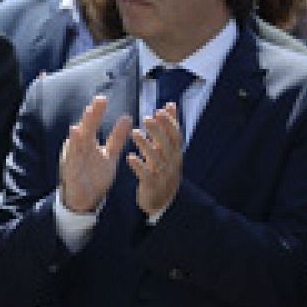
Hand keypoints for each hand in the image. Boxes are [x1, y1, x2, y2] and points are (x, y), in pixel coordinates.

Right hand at [59, 96, 131, 213]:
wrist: (85, 200)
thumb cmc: (95, 176)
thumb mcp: (110, 155)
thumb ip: (117, 137)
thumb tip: (128, 117)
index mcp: (88, 142)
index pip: (92, 124)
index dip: (96, 112)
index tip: (102, 99)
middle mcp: (79, 146)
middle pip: (86, 128)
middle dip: (91, 115)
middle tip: (99, 100)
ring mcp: (73, 157)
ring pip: (78, 140)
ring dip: (82, 129)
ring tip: (87, 114)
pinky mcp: (70, 168)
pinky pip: (72, 157)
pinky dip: (74, 146)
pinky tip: (75, 134)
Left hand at [127, 103, 183, 217]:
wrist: (163, 202)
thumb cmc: (163, 170)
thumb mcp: (168, 149)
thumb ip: (167, 128)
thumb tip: (171, 104)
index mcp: (175, 152)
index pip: (176, 135)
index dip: (170, 123)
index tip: (161, 110)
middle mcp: (171, 162)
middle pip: (167, 144)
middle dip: (158, 130)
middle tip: (146, 118)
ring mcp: (163, 174)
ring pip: (155, 158)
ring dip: (145, 145)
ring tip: (134, 133)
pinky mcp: (152, 185)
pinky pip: (146, 174)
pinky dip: (139, 166)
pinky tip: (130, 157)